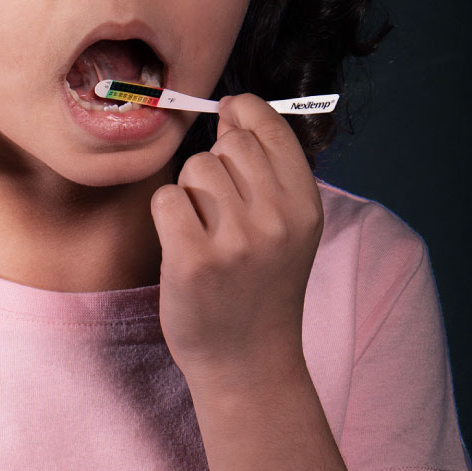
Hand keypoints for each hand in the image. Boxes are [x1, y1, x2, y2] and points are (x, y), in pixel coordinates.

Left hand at [151, 93, 323, 391]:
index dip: (242, 113)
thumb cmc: (260, 284)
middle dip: (214, 163)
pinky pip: (166, 198)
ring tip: (205, 231)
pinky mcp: (194, 260)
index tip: (229, 119)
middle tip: (218, 206)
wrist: (247, 362)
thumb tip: (233, 108)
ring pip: (194, 168)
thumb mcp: (285, 225)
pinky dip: (167, 216)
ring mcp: (236, 241)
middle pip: (227, 144)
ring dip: (190, 193)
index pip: (270, 125)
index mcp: (305, 205)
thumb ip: (266, 165)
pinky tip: (183, 243)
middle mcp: (277, 219)